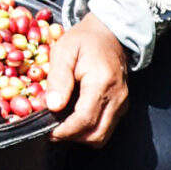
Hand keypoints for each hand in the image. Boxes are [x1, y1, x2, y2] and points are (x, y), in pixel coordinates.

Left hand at [45, 12, 128, 145]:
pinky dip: (90, 128)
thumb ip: (58, 78)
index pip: (85, 119)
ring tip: (62, 124)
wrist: (109, 33)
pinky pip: (106, 126)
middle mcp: (117, 97)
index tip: (48, 131)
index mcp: (102, 82)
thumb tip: (52, 106)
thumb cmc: (84, 39)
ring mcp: (122, 103)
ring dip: (82, 136)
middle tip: (52, 129)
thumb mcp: (64, 51)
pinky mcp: (122, 105)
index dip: (65, 130)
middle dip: (73, 137)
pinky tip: (75, 117)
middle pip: (96, 134)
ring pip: (103, 135)